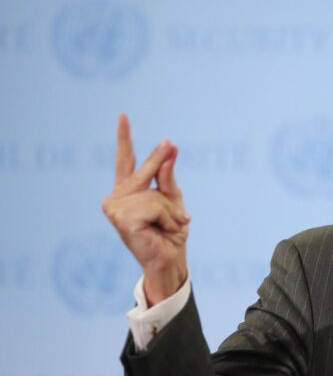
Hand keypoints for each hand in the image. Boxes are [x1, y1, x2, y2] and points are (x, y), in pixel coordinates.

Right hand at [102, 114, 189, 305]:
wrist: (170, 260)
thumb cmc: (171, 233)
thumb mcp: (173, 200)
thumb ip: (168, 176)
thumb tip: (170, 147)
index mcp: (128, 191)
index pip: (125, 160)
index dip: (124, 137)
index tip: (122, 115)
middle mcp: (117, 197)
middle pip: (145, 169)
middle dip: (160, 160)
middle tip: (171, 143)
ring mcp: (116, 208)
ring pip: (155, 194)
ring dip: (170, 211)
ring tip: (168, 225)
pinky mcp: (122, 218)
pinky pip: (155, 205)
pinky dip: (167, 217)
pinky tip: (163, 230)